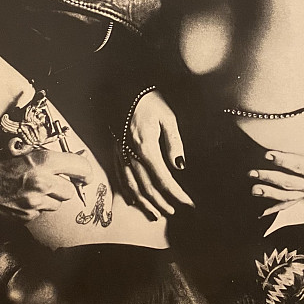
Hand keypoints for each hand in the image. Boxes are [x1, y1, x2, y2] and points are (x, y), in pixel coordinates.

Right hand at [0, 133, 92, 221]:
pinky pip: (38, 212)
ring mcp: (32, 203)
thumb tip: (73, 161)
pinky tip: (21, 197)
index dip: (86, 170)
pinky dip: (34, 206)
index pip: (79, 167)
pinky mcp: (23, 217)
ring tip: (33, 188)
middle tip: (55, 180)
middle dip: (65, 186)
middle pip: (70, 191)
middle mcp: (41, 184)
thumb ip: (49, 157)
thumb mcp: (23, 150)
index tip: (87, 174)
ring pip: (55, 204)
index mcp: (43, 162)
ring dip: (50, 197)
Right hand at [121, 90, 193, 219]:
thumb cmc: (148, 100)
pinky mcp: (115, 151)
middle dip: (162, 202)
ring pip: (132, 187)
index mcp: (146, 147)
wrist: (124, 90)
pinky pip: (119, 178)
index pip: (163, 179)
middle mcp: (131, 154)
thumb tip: (179, 166)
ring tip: (156, 213)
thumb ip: (173, 143)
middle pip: (147, 187)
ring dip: (145, 203)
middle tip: (174, 212)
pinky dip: (127, 193)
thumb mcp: (167, 117)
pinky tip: (134, 201)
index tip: (188, 203)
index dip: (176, 194)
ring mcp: (121, 154)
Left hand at [249, 104, 303, 216]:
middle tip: (252, 172)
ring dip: (269, 193)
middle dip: (270, 178)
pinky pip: (289, 202)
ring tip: (253, 189)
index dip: (286, 162)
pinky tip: (262, 212)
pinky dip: (275, 207)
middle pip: (291, 183)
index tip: (268, 154)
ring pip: (288, 196)